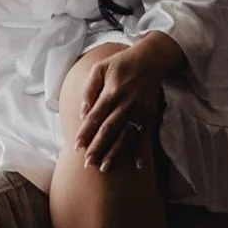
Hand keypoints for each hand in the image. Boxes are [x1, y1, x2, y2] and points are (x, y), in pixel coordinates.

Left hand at [73, 35, 181, 171]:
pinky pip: (145, 137)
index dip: (86, 132)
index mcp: (111, 92)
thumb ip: (89, 90)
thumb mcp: (99, 69)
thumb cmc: (120, 64)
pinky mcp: (150, 116)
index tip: (77, 146)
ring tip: (104, 168)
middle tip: (87, 164)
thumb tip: (82, 112)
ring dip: (115, 153)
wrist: (150, 60)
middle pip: (109, 130)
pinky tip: (137, 165)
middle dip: (98, 148)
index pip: (95, 117)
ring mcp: (140, 112)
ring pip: (126, 136)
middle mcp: (126, 104)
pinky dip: (141, 151)